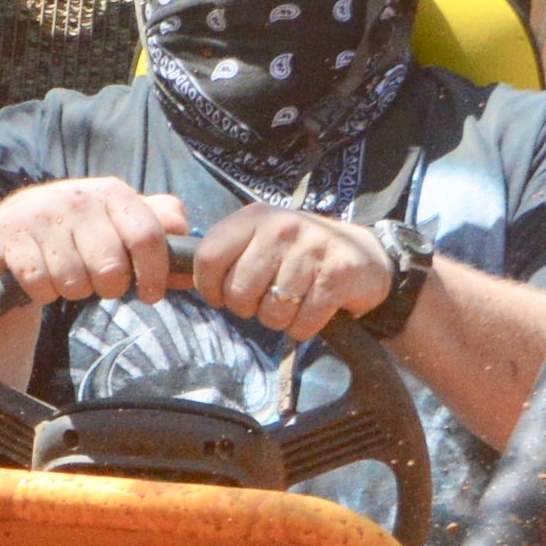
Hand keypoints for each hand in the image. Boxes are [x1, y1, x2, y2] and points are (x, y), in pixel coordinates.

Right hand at [0, 178, 187, 305]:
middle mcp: (79, 198)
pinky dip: (43, 292)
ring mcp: (42, 216)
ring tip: (69, 276)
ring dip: (74, 290)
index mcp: (113, 193)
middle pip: (111, 269)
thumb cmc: (80, 230)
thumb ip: (160, 233)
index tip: (152, 294)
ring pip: (74, 282)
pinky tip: (42, 277)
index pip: (148, 237)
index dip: (155, 273)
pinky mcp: (11, 236)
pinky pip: (40, 285)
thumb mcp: (121, 222)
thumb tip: (193, 261)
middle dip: (110, 288)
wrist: (12, 226)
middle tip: (100, 283)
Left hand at [194, 199, 400, 346]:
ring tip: (295, 302)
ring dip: (281, 319)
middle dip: (249, 309)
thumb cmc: (301, 256)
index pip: (208, 258)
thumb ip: (227, 254)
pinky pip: (302, 322)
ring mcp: (312, 249)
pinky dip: (305, 326)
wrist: (367, 258)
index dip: (209, 288)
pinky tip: (316, 309)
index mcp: (255, 218)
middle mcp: (282, 227)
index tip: (222, 296)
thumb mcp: (262, 241)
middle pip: (237, 292)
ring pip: (271, 311)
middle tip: (268, 300)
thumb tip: (178, 277)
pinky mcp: (337, 274)